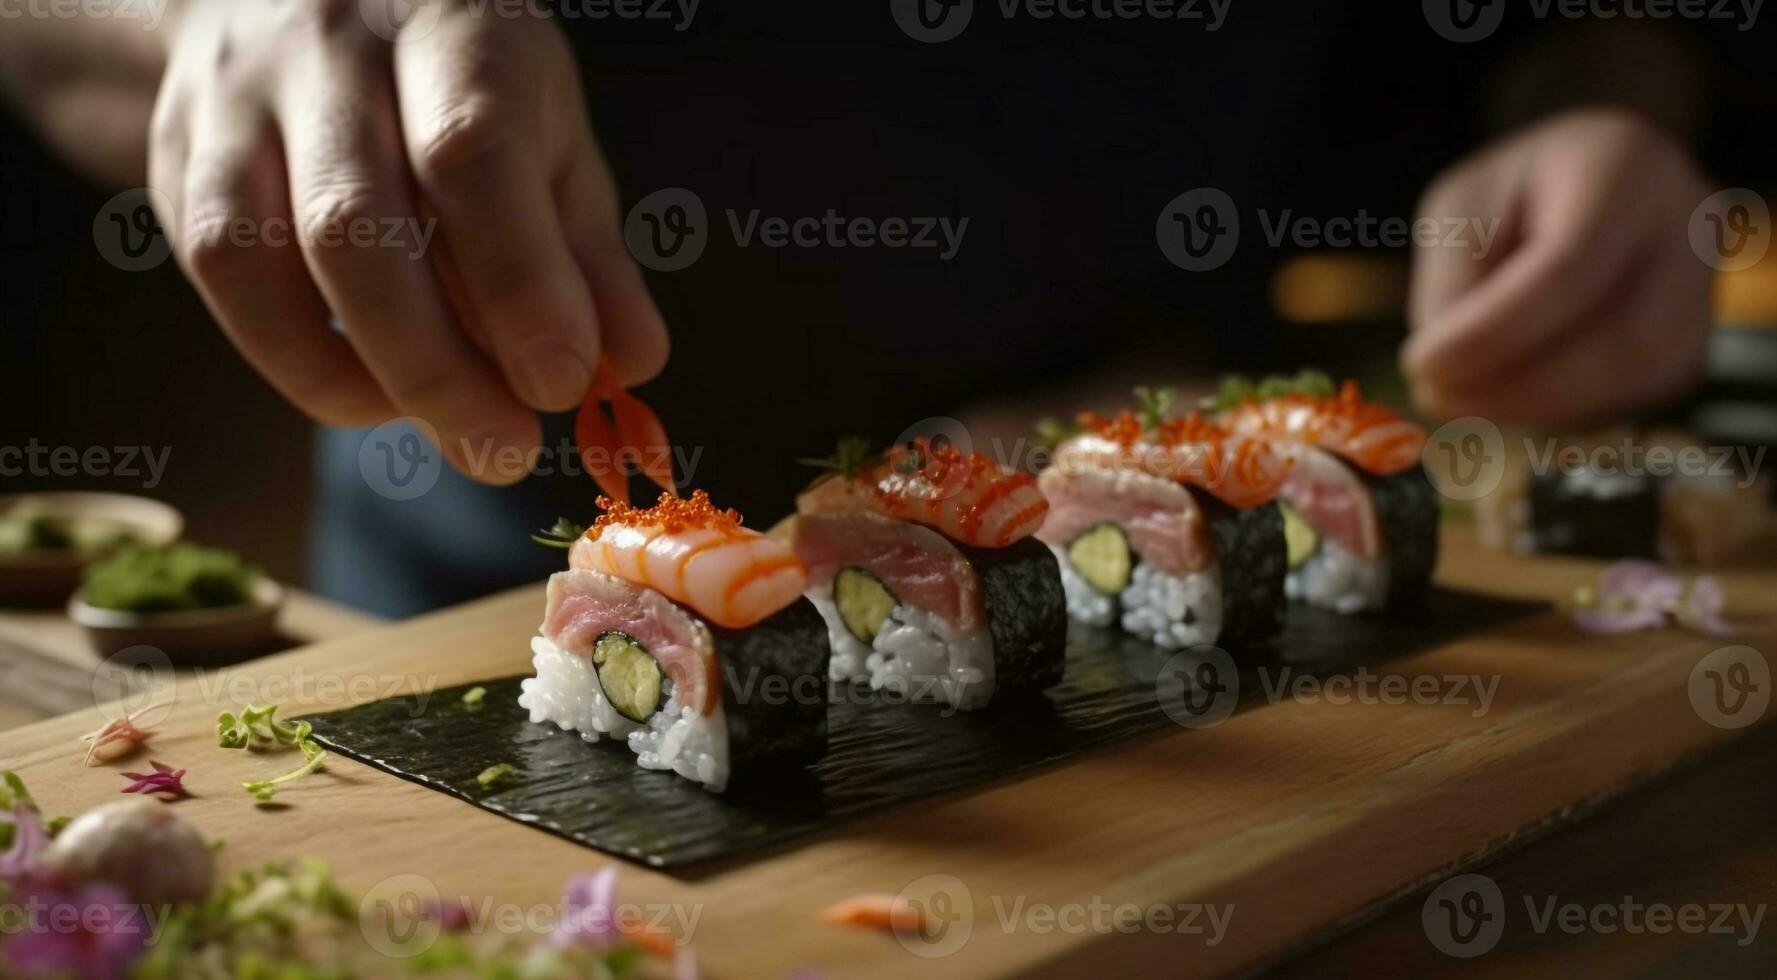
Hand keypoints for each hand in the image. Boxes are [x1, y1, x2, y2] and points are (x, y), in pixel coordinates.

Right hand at [150, 0, 667, 480]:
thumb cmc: (461, 84)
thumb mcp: (552, 139)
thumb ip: (589, 250)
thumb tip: (632, 362)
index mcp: (450, 29)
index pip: (470, 153)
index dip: (519, 282)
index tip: (563, 383)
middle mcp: (327, 50)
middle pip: (355, 225)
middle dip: (438, 366)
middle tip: (507, 451)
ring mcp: (234, 99)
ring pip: (261, 258)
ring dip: (363, 376)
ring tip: (451, 432)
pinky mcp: (179, 152)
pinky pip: (222, 280)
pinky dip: (298, 362)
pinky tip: (372, 395)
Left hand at [1402, 108, 1711, 426]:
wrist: (1588, 183)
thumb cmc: (1514, 192)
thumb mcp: (1458, 210)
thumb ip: (1450, 287)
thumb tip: (1443, 378)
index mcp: (1625, 165)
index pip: (1570, 265)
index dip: (1493, 331)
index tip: (1420, 364)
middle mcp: (1688, 223)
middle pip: (1622, 337)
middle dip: (1518, 386)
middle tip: (1436, 396)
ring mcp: (1703, 286)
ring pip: (1636, 377)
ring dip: (1537, 407)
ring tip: (1463, 398)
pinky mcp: (1693, 340)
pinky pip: (1637, 396)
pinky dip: (1564, 410)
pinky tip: (1510, 396)